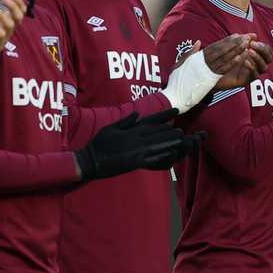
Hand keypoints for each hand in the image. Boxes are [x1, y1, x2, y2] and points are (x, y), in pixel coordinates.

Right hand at [74, 109, 198, 180]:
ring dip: (170, 142)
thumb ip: (126, 121)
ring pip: (158, 144)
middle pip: (158, 132)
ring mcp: (136, 151)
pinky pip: (153, 158)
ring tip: (181, 140)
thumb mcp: (110, 128)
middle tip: (182, 130)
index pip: (151, 120)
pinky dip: (162, 155)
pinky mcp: (135, 162)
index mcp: (131, 130)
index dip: (165, 115)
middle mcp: (135, 138)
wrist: (91, 161)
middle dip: (170, 131)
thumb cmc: (98, 144)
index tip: (176, 111)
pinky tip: (171, 154)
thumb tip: (138, 114)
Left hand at [200, 34, 270, 91]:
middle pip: (268, 58)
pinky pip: (254, 76)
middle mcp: (257, 65)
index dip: (263, 46)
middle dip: (262, 50)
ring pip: (264, 67)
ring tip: (249, 52)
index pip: (267, 51)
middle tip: (252, 45)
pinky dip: (251, 68)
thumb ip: (243, 40)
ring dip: (258, 58)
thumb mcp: (233, 46)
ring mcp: (253, 73)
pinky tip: (245, 61)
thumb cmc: (224, 58)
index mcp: (256, 56)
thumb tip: (253, 35)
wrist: (212, 72)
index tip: (253, 41)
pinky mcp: (247, 80)